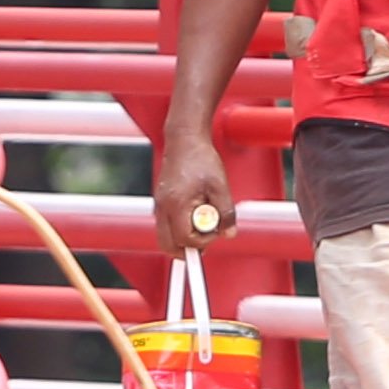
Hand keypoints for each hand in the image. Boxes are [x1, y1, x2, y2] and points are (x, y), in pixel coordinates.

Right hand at [153, 131, 235, 263]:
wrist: (184, 140)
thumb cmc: (201, 158)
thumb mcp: (220, 186)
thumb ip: (226, 212)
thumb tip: (229, 233)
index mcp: (177, 204)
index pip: (185, 239)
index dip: (203, 242)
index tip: (215, 231)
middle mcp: (163, 208)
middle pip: (168, 246)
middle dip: (188, 249)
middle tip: (206, 239)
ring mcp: (159, 205)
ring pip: (166, 237)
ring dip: (184, 238)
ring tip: (203, 222)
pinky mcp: (161, 202)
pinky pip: (167, 225)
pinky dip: (180, 227)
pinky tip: (195, 213)